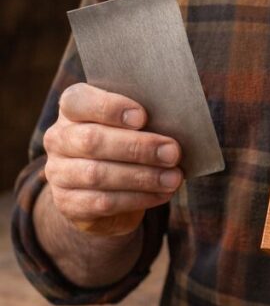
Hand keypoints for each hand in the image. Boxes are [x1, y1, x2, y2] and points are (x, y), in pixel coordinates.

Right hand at [43, 82, 182, 234]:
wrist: (102, 188)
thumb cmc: (124, 142)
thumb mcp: (129, 124)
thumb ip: (142, 118)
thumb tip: (176, 122)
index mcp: (71, 109)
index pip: (78, 101)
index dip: (110, 107)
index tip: (143, 117)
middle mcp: (58, 138)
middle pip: (92, 140)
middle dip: (137, 147)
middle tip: (173, 152)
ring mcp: (58, 173)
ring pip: (97, 174)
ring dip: (142, 177)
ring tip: (173, 177)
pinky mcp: (67, 204)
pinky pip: (102, 202)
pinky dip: (137, 198)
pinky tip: (161, 194)